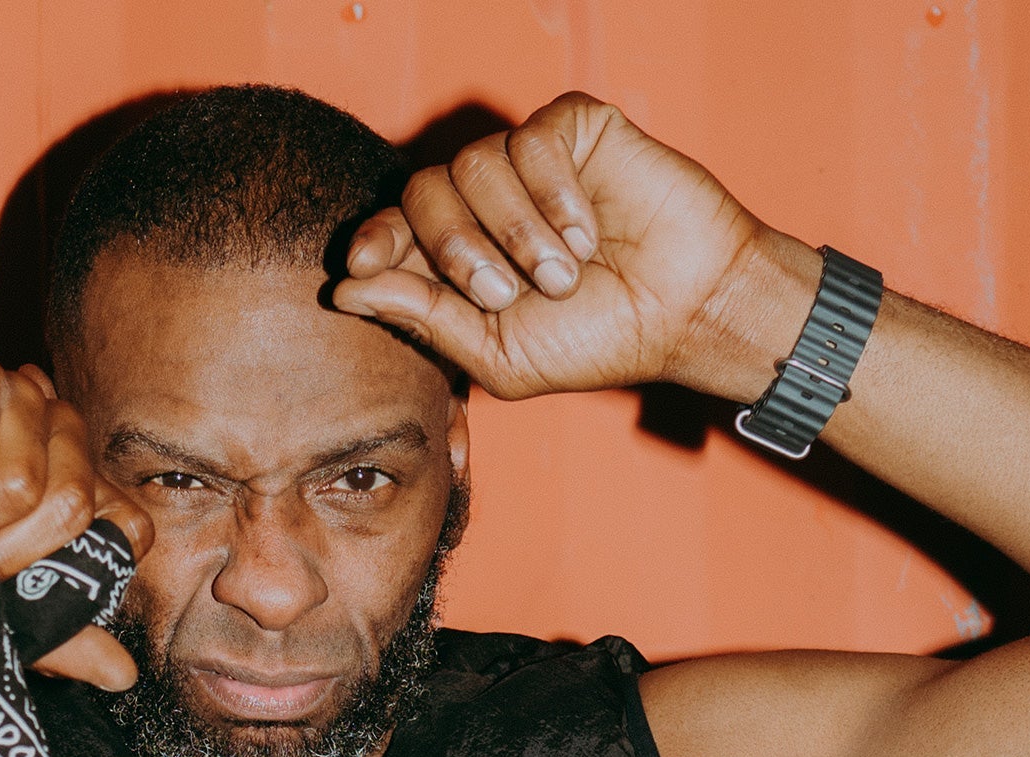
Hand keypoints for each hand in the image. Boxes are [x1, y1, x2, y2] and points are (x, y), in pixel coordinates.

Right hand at [0, 356, 152, 690]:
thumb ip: (59, 636)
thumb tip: (123, 677)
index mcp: (79, 486)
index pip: (128, 525)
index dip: (72, 565)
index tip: (10, 582)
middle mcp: (61, 434)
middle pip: (74, 505)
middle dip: (7, 552)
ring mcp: (21, 398)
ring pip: (24, 483)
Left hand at [333, 91, 782, 400]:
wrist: (686, 312)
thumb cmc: (596, 340)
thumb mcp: (498, 354)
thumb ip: (423, 319)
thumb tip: (344, 288)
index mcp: (456, 254)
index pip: (392, 228)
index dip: (373, 238)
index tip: (365, 260)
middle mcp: (484, 201)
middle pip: (422, 189)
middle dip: (452, 246)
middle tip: (504, 292)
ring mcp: (527, 162)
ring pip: (474, 163)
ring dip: (515, 229)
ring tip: (563, 274)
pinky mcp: (574, 130)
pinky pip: (533, 138)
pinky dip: (554, 192)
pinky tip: (588, 230)